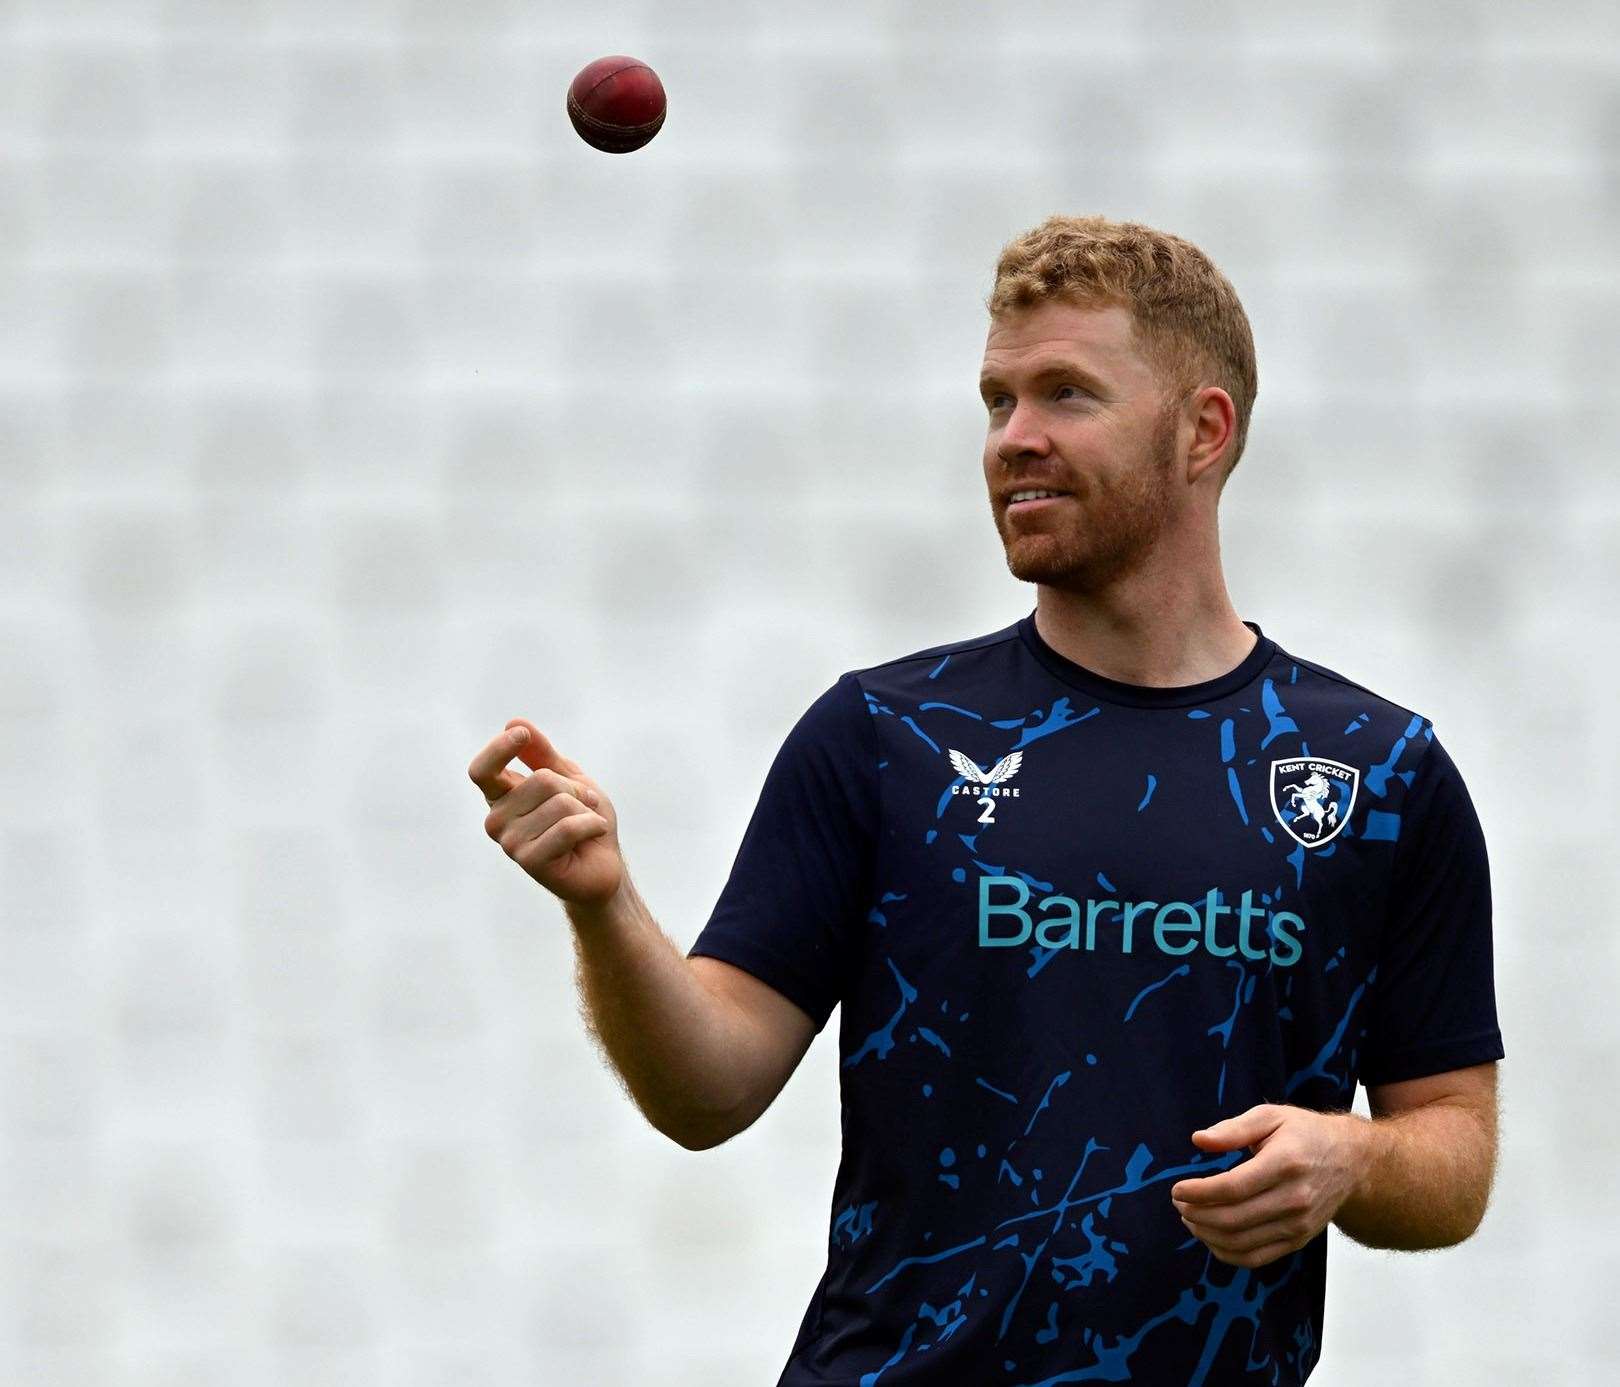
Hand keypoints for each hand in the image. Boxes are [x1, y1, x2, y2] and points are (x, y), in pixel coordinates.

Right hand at [467, 719, 623, 908]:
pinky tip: (595, 834)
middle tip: (584, 805)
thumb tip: (513, 722)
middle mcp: (497, 820)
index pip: (482, 770)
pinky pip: (568, 827)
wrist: (604, 865)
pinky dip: (592, 825)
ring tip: (586, 825)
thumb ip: (541, 754)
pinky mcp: (530, 862)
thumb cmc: (583, 819)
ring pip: (559, 803)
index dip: (499, 748)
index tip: (521, 734)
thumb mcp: (567, 778)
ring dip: (585, 809)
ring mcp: (510, 843)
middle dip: (575, 788)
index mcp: (501, 798)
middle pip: (541, 781)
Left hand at [1169, 1104, 1365, 1268]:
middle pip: (1233, 1219)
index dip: (1198, 1192)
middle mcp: (1295, 1199)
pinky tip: (1209, 1236)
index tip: (1177, 1188)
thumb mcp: (1270, 1117)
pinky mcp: (1299, 1240)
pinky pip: (1256, 1258)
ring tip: (1189, 1217)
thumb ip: (1233, 1129)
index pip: (1233, 1188)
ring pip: (1241, 1242)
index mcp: (1285, 1164)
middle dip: (1196, 1213)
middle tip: (1178, 1201)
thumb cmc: (1305, 1134)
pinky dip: (1226, 1252)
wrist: (1351, 1163)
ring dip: (1206, 1234)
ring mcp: (1298, 1225)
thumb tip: (1199, 1140)